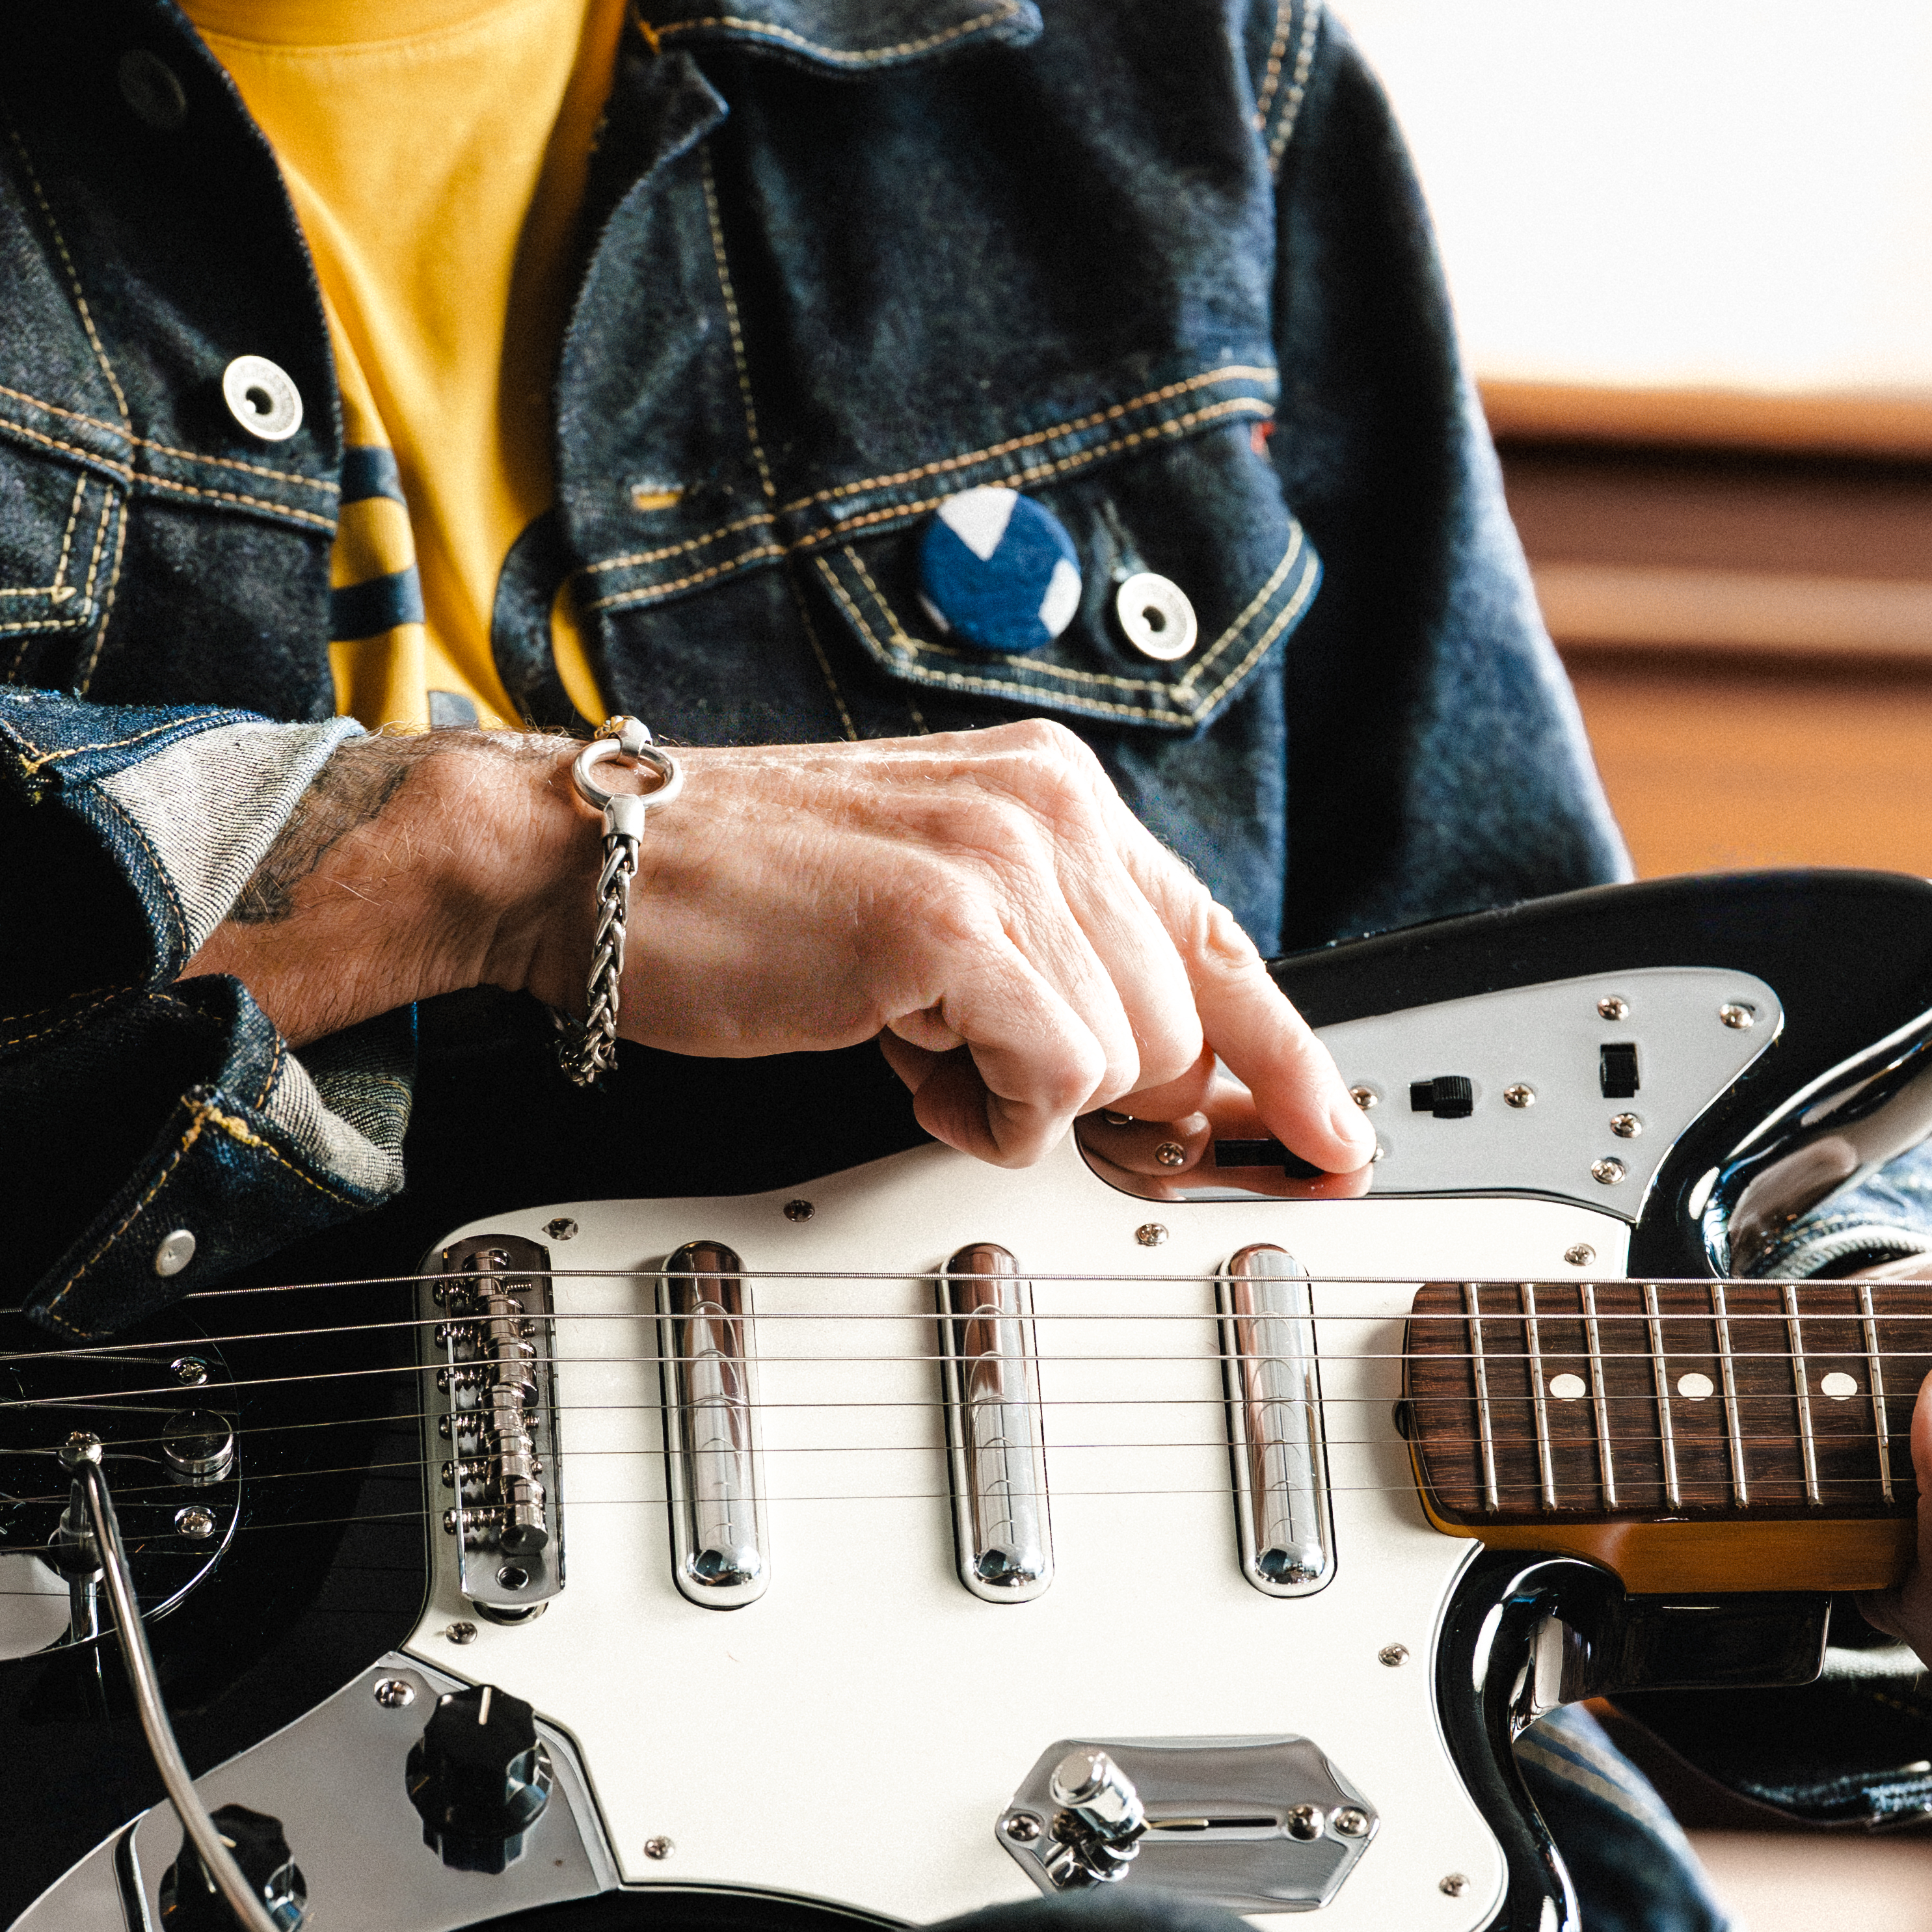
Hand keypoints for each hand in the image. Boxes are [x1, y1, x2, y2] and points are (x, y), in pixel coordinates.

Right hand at [182, 721, 1374, 1175]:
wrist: (593, 869)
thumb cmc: (747, 902)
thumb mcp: (937, 915)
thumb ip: (1054, 972)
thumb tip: (1163, 1090)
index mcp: (1056, 796)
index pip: (1223, 943)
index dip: (1289, 1057)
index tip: (1339, 1136)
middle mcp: (1050, 809)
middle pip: (1180, 1027)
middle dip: (1090, 1089)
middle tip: (967, 1063)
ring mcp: (1003, 860)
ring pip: (1121, 1063)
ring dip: (1016, 1095)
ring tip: (913, 1043)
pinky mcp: (946, 926)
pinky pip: (1049, 1081)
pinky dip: (980, 1111)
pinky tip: (904, 1062)